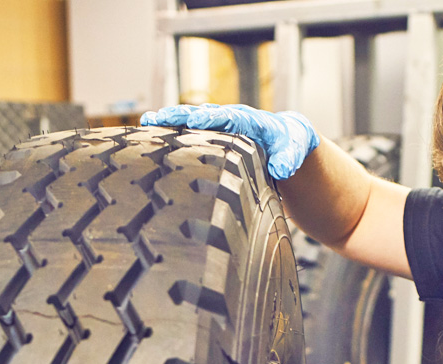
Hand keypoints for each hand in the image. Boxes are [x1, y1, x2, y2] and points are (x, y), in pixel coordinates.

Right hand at [139, 103, 319, 179]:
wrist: (288, 139)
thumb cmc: (292, 145)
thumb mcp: (296, 150)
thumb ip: (290, 158)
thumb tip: (282, 169)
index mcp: (251, 121)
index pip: (228, 118)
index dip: (211, 118)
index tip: (194, 121)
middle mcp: (232, 119)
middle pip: (203, 114)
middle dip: (181, 116)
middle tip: (158, 119)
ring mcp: (222, 127)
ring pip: (194, 122)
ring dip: (171, 122)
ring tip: (147, 123)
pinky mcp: (216, 137)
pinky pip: (193, 133)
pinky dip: (174, 133)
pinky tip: (152, 136)